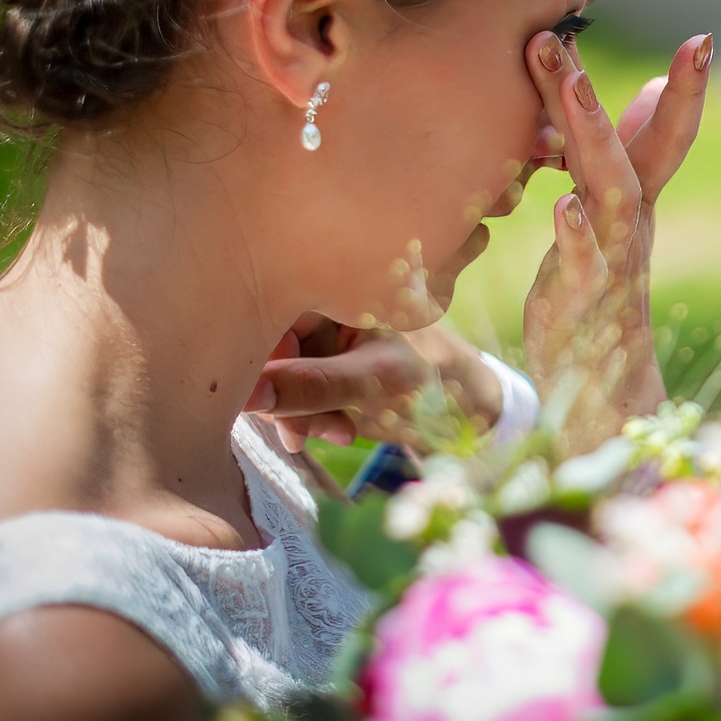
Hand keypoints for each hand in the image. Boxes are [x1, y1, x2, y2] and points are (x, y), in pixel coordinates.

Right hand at [247, 314, 503, 451]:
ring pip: (281, 372)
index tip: (265, 404)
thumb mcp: (373, 382)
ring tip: (337, 432)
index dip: (263, 361)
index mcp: (344, 286)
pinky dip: (310, 413)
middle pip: (273, 347)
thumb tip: (248, 395)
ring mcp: (327, 335)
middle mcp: (330, 304)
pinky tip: (340, 430)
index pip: (273, 314)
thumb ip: (312, 386)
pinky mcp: (327, 364)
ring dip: (298, 409)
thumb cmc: (436, 378)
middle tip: (301, 434)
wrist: (472, 405)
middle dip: (284, 393)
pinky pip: (297, 387)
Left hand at [522, 31, 710, 452]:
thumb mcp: (617, 213)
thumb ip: (632, 151)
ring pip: (608, 189)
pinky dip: (577, 235)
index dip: (686, 89)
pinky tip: (564, 207)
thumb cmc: (602, 288)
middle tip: (563, 35)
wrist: (604, 386)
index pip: (664, 133)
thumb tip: (655, 91)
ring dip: (589, 134)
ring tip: (570, 88)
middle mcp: (631, 221)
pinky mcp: (581, 298)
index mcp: (635, 198)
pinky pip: (584, 263)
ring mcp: (611, 258)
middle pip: (627, 148)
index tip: (702, 38)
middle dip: (599, 89)